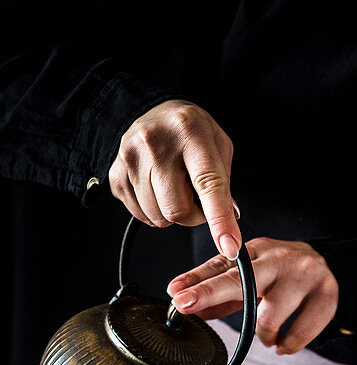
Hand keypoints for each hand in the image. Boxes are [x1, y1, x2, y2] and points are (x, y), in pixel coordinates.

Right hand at [108, 99, 240, 260]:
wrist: (156, 113)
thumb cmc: (191, 132)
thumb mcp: (218, 147)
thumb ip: (225, 185)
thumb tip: (228, 226)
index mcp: (190, 132)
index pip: (208, 185)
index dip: (219, 220)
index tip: (229, 246)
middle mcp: (156, 142)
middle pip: (177, 211)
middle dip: (192, 216)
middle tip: (195, 197)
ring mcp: (130, 157)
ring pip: (158, 217)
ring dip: (171, 213)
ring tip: (174, 187)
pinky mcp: (116, 173)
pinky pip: (140, 215)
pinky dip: (153, 211)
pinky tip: (157, 189)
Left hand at [167, 238, 338, 354]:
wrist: (329, 265)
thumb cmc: (281, 274)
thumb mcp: (250, 275)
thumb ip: (220, 292)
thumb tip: (184, 304)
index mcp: (258, 251)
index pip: (223, 267)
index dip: (198, 281)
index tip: (176, 294)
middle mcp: (280, 259)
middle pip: (243, 280)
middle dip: (210, 292)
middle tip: (185, 305)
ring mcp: (304, 276)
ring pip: (270, 316)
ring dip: (263, 336)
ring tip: (268, 337)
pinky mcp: (326, 296)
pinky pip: (300, 333)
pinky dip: (287, 345)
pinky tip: (283, 345)